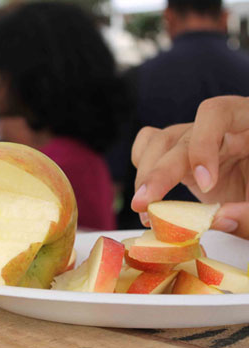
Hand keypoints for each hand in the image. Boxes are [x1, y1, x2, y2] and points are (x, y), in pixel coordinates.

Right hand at [131, 96, 248, 238]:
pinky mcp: (180, 154)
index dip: (203, 146)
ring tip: (143, 208)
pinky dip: (142, 165)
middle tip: (145, 206)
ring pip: (158, 141)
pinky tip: (146, 191)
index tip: (206, 185)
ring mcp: (195, 139)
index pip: (217, 113)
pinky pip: (150, 145)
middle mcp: (218, 127)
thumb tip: (217, 220)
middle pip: (179, 136)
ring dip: (146, 175)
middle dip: (159, 173)